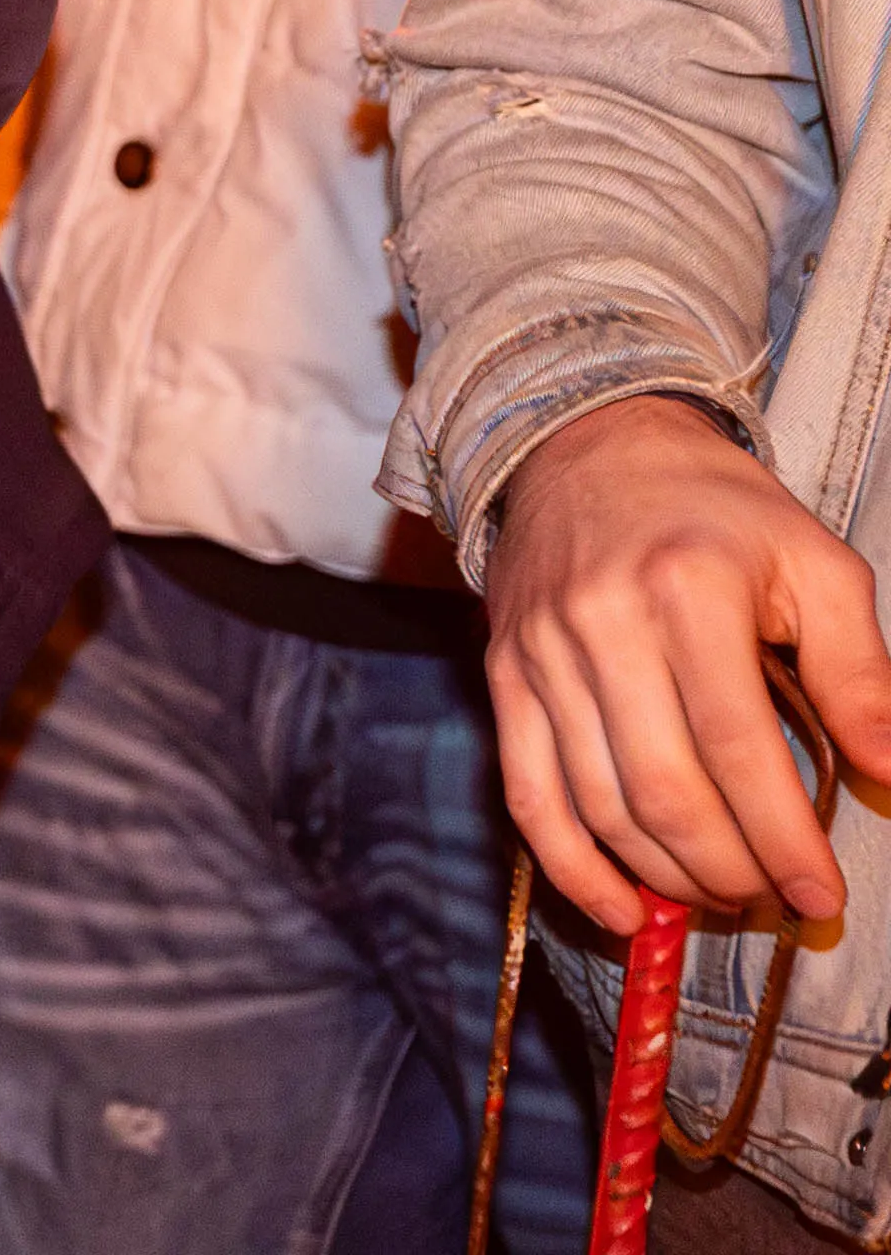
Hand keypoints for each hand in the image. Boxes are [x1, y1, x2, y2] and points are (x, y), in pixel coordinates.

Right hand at [485, 393, 890, 930]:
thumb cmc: (718, 514)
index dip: (783, 837)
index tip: (820, 893)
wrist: (586, 447)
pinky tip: (619, 910)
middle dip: (729, 869)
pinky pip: (527, 791)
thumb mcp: (816, 566)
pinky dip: (570, 866)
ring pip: (599, 803)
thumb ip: (859, 671)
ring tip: (722, 895)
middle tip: (775, 898)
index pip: (738, 747)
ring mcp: (542, 653)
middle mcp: (602, 624)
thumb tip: (889, 771)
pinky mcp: (504, 674)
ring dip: (666, 876)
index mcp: (688, 590)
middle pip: (664, 789)